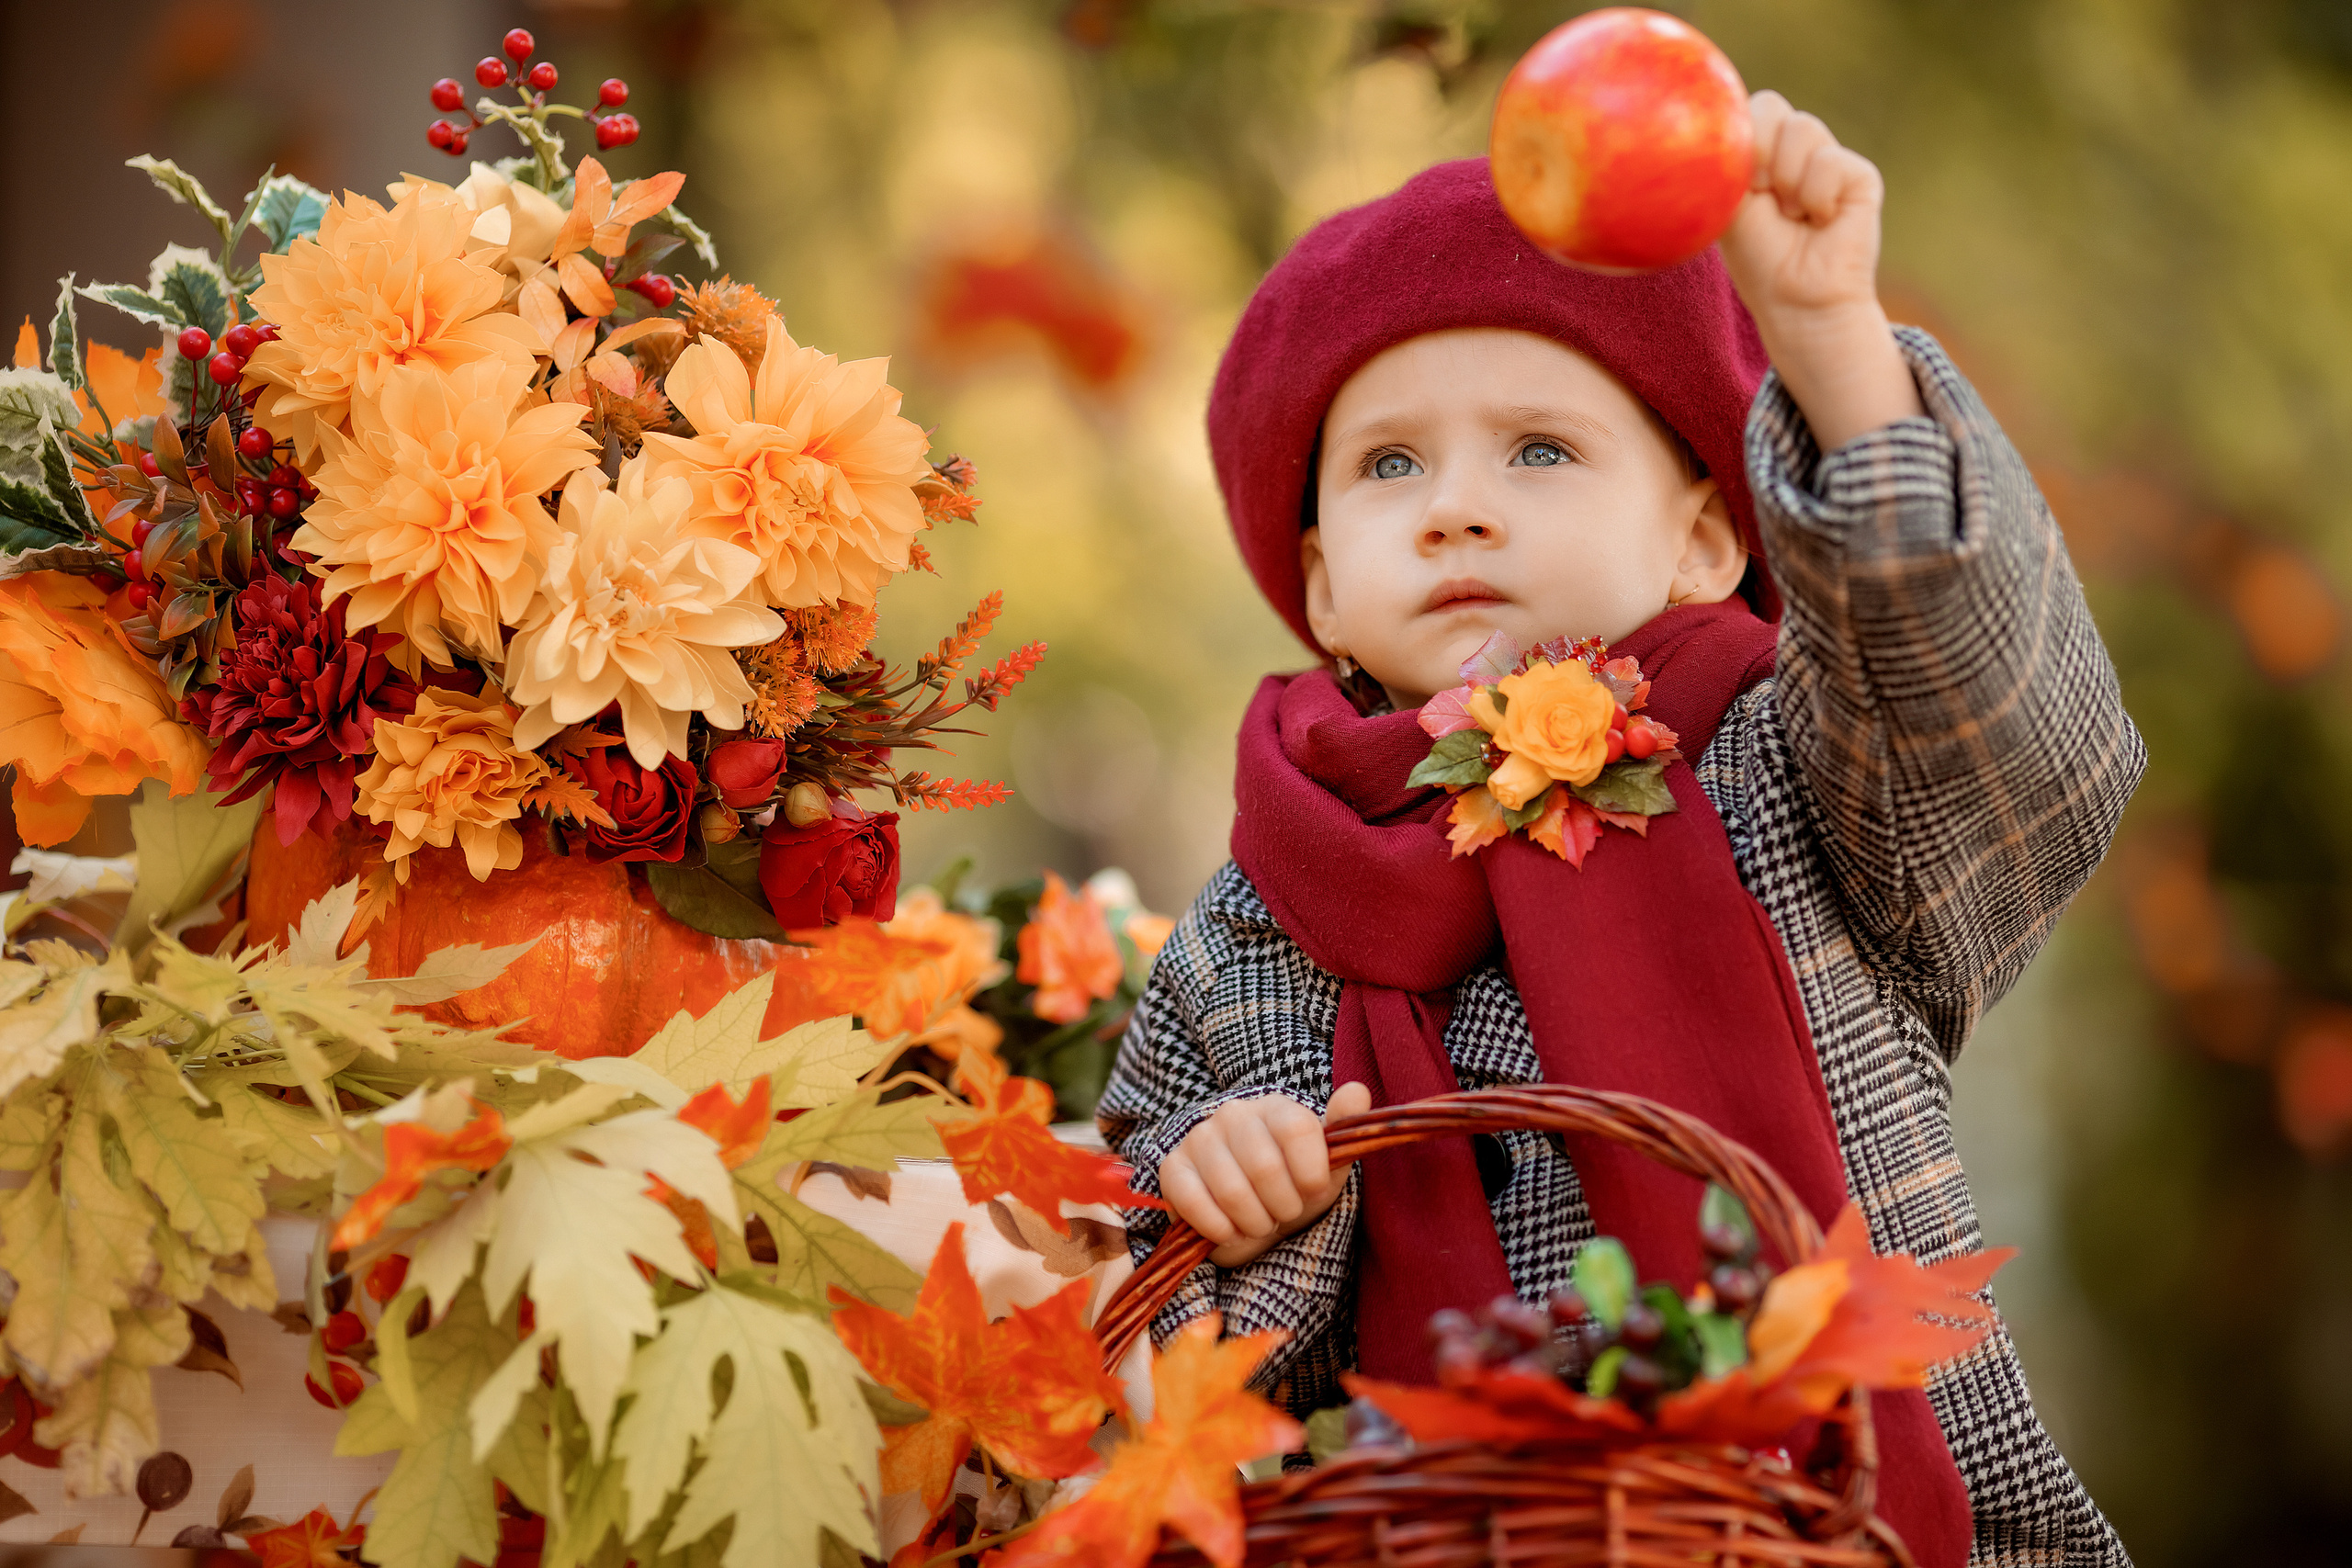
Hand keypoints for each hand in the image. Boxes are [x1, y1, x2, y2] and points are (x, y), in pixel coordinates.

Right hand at [1159, 1082, 1372, 1267]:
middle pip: (1265, 1167)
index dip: (1310, 1173)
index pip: (1297, 1129)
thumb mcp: (1328, 1165)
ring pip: (1231, 1190)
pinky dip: (1220, 1229)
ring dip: (1253, 1223)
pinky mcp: (1173, 1168)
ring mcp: (1200, 1138)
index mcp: (1276, 1107)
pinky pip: (1194, 1203)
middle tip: (1284, 1213)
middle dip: (1283, 1206)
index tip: (1312, 1190)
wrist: (1253, 1216)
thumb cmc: (1294, 1188)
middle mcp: (1235, 1114)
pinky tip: (1230, 1230)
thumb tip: (1359, 1091)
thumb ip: (1344, 1128)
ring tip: (1259, 1222)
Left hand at [1718, 90, 1924, 450]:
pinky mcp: (1860, 175)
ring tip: (1793, 215)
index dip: (1737, 138)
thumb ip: (1726, 160)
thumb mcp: (1728, 205)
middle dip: (1758, 155)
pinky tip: (1820, 221)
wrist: (1795, 300)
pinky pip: (1830, 161)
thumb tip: (1723, 119)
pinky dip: (1815, 196)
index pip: (1746, 106)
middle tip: (1763, 198)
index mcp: (1758, 150)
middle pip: (1771, 105)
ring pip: (1802, 127)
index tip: (1739, 185)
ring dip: (1786, 181)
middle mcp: (1793, 147)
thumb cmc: (1757, 257)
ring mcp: (1828, 158)